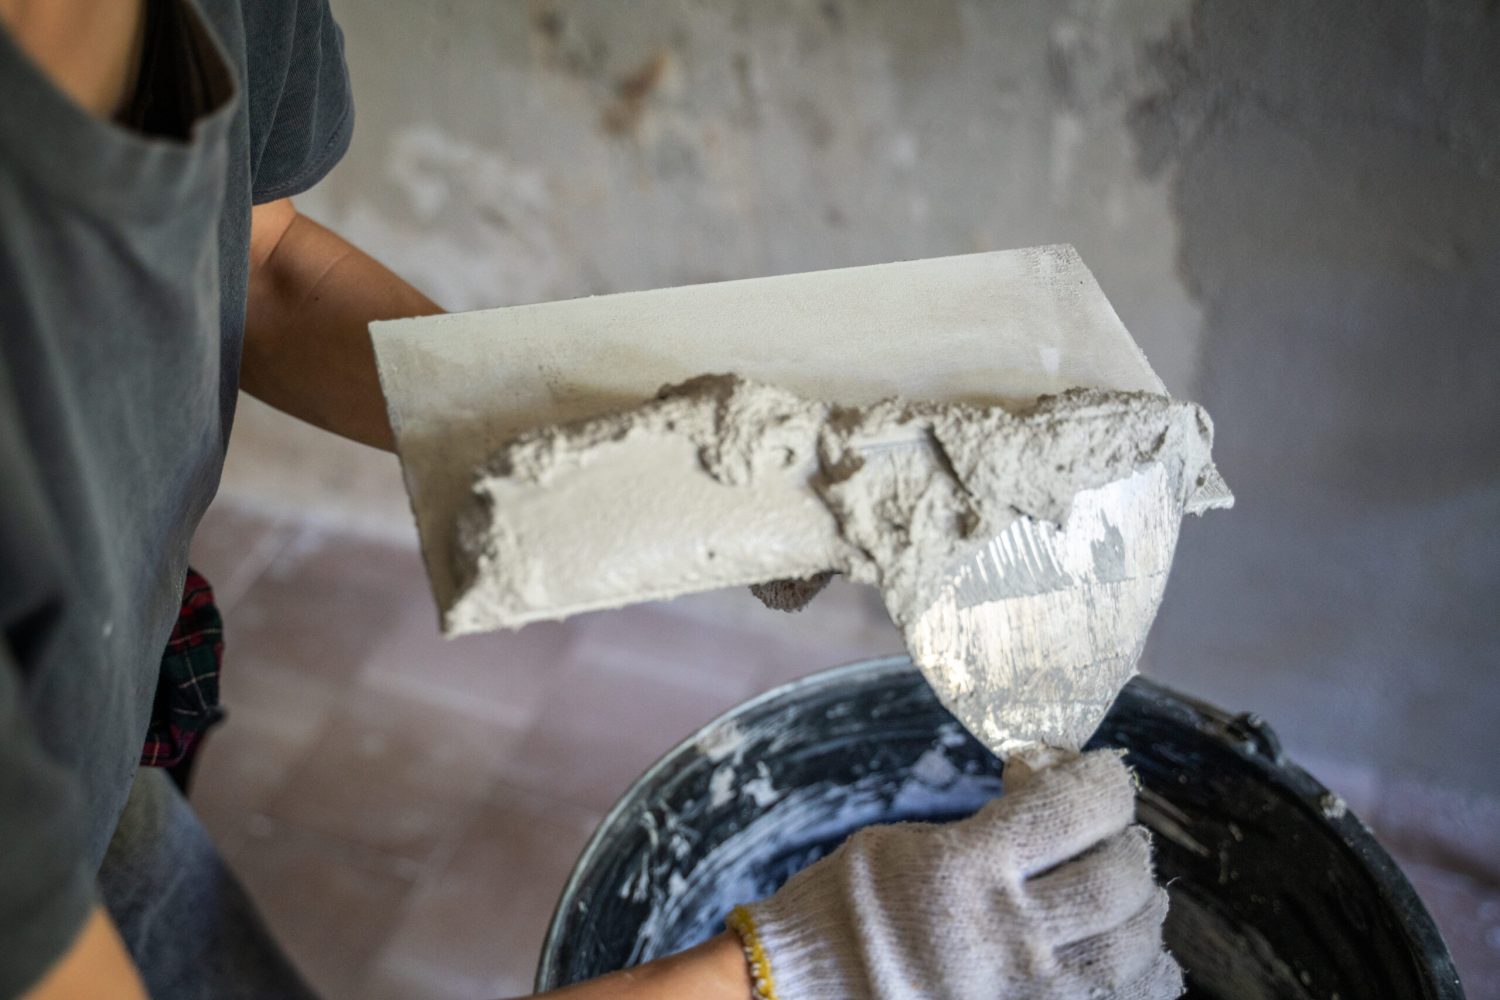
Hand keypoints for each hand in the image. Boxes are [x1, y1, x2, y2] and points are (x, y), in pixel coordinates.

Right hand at [726, 750, 1182, 999]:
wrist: (806, 990)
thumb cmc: (847, 906)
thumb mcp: (908, 842)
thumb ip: (984, 830)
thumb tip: (1046, 796)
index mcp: (966, 868)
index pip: (1074, 809)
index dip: (1105, 781)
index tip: (1102, 774)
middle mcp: (1005, 932)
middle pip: (1117, 881)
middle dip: (1126, 845)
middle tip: (1113, 835)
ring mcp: (1021, 992)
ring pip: (1132, 950)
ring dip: (1144, 912)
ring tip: (1131, 894)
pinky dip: (1143, 976)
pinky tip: (1128, 954)